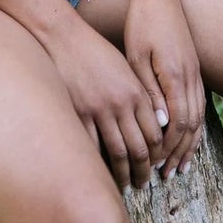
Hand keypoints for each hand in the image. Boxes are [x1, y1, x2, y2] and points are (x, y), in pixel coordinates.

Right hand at [44, 15, 165, 189]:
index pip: (155, 134)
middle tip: (144, 184)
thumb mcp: (125, 68)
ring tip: (126, 185)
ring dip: (124, 174)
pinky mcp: (78, 112)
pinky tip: (100, 171)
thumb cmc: (96, 51)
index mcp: (136, 92)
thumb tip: (156, 123)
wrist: (64, 37)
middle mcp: (121, 103)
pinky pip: (92, 146)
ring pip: (117, 153)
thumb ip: (141, 94)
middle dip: (144, 171)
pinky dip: (98, 163)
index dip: (158, 155)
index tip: (156, 166)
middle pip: (139, 149)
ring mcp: (98, 109)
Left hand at [121, 0, 204, 179]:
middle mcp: (190, 77)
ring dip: (189, 145)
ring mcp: (195, 72)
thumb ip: (149, 91)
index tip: (155, 166)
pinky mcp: (194, 67)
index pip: (176, 124)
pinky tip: (187, 137)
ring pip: (198, 118)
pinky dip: (194, 126)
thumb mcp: (137, 56)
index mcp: (175, 75)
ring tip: (180, 166)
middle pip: (190, 126)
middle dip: (179, 154)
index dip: (167, 149)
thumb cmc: (141, 22)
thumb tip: (160, 125)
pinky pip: (199, 105)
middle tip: (168, 176)